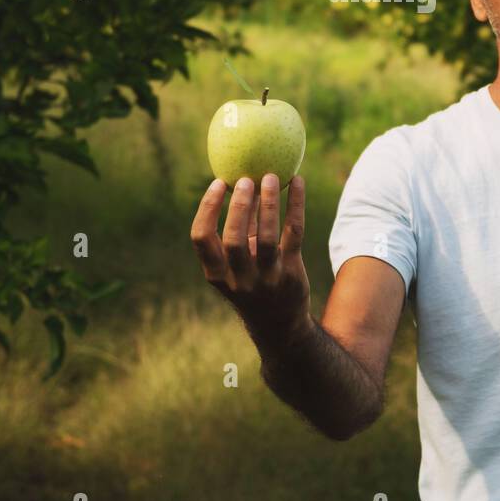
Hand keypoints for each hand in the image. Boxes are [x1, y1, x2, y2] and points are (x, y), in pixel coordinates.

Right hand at [190, 173, 311, 351]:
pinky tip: (298, 182)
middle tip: (246, 179)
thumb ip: (236, 229)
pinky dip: (296, 205)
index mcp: (217, 274)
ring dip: (269, 204)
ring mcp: (267, 278)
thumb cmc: (252, 280)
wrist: (280, 324)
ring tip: (271, 177)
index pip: (202, 238)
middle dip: (239, 207)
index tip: (218, 183)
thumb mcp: (236, 263)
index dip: (208, 208)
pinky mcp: (292, 273)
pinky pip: (294, 234)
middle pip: (234, 239)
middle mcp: (239, 278)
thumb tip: (240, 180)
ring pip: (268, 238)